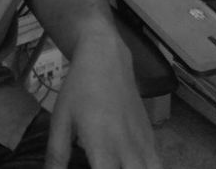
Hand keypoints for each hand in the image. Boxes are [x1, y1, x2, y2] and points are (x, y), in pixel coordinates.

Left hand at [45, 31, 162, 168]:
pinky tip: (131, 164)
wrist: (106, 58)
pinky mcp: (152, 137)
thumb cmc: (79, 87)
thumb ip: (57, 152)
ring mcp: (144, 144)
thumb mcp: (61, 117)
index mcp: (102, 146)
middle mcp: (128, 149)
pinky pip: (157, 164)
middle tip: (102, 167)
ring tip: (117, 165)